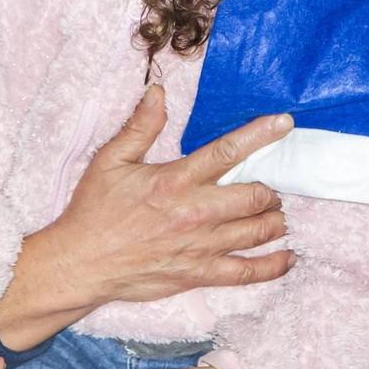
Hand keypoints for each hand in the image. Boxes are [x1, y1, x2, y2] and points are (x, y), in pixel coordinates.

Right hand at [0, 88, 294, 350]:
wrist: (81, 263)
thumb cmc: (94, 210)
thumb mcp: (110, 160)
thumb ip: (140, 126)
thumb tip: (158, 93)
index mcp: (176, 180)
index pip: (228, 152)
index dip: (260, 135)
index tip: (285, 123)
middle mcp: (195, 213)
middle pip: (254, 196)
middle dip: (270, 188)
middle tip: (271, 185)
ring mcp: (201, 247)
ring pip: (257, 232)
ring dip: (274, 220)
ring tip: (276, 214)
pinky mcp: (199, 275)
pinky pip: (246, 273)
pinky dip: (272, 266)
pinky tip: (288, 256)